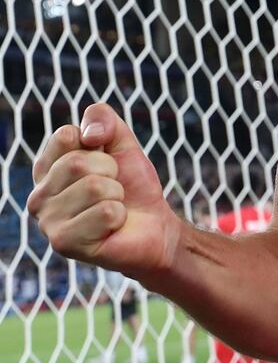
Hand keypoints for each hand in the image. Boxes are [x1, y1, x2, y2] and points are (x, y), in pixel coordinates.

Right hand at [27, 103, 178, 279]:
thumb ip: (102, 118)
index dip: (98, 143)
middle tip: (113, 185)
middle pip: (77, 162)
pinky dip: (119, 215)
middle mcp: (38, 196)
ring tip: (112, 206)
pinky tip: (112, 226)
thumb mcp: (121, 140)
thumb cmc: (131, 182)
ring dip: (115, 194)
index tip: (104, 158)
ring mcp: (48, 222)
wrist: (153, 223)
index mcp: (46, 168)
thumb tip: (89, 136)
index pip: (65, 136)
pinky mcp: (64, 244)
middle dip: (109, 170)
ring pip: (93, 187)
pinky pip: (105, 212)